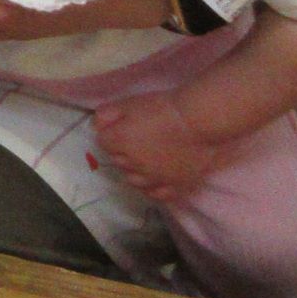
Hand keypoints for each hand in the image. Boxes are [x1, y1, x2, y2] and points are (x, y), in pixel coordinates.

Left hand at [91, 91, 226, 205]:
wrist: (200, 122)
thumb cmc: (164, 107)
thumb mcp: (129, 102)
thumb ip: (106, 114)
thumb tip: (96, 126)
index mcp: (120, 142)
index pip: (103, 142)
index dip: (111, 134)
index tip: (121, 128)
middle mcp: (134, 164)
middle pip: (118, 161)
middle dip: (121, 151)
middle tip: (135, 140)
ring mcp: (155, 178)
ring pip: (134, 180)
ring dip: (134, 171)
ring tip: (144, 160)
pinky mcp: (176, 186)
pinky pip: (157, 195)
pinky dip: (152, 189)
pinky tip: (154, 180)